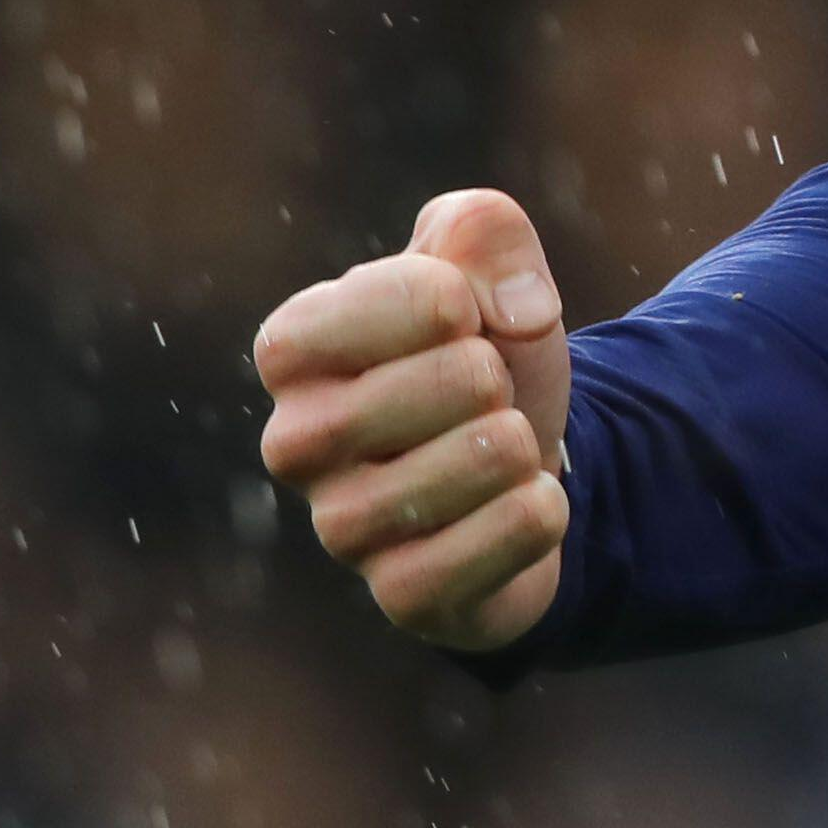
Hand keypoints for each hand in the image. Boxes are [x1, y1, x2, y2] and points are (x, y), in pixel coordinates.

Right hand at [248, 189, 575, 654]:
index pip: (398, 301)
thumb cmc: (481, 350)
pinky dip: (533, 516)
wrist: (522, 460)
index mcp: (294, 347)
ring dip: (514, 447)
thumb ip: (485, 232)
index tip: (458, 319)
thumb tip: (513, 310)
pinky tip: (520, 506)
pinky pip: (496, 542)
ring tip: (498, 448)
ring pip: (469, 466)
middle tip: (481, 395)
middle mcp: (294, 442)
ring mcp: (339, 528)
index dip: (458, 301)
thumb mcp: (486, 265)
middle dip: (494, 379)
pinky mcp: (400, 595)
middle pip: (442, 384)